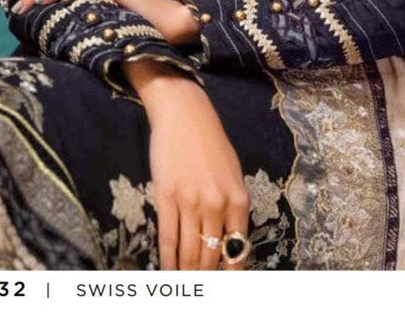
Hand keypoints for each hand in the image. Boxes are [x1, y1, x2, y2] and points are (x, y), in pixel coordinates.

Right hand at [133, 67, 250, 270]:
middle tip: (199, 290)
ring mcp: (190, 202)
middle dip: (205, 277)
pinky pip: (168, 237)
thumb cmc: (211, 142)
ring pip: (189, 251)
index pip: (235, 251)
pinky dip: (167, 259)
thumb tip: (229, 243)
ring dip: (186, 273)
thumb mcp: (233, 174)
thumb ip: (232, 208)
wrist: (185, 114)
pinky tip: (167, 271)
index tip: (223, 289)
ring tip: (182, 286)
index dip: (228, 275)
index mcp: (238, 200)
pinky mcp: (166, 197)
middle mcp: (217, 205)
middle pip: (211, 256)